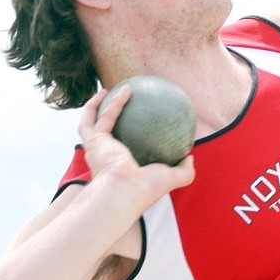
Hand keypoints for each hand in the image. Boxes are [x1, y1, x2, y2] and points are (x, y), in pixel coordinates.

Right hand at [78, 86, 195, 198]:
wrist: (125, 191)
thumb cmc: (145, 188)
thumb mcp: (172, 178)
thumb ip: (184, 170)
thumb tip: (191, 157)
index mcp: (117, 168)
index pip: (118, 153)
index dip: (121, 141)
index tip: (133, 128)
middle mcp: (103, 157)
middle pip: (97, 135)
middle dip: (100, 120)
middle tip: (111, 106)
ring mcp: (95, 148)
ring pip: (89, 122)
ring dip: (95, 106)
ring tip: (107, 92)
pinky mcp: (95, 139)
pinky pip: (104, 114)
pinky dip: (114, 101)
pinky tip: (127, 89)